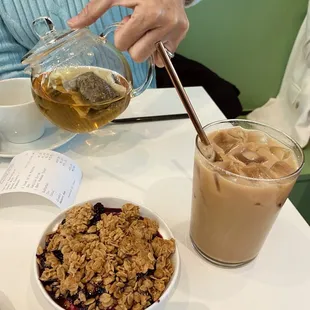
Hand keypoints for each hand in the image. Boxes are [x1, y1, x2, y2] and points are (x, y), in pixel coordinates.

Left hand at [68, 0, 188, 66]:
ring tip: (147, 27)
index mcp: (149, 14)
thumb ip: (93, 11)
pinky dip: (159, 47)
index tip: (127, 22)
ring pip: (152, 58)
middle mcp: (166, 24)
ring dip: (145, 45)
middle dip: (134, 43)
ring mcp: (176, 30)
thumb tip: (73, 25)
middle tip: (138, 26)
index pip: (124, 44)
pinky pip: (166, 56)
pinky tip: (157, 33)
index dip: (122, 35)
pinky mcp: (182, 33)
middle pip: (138, 55)